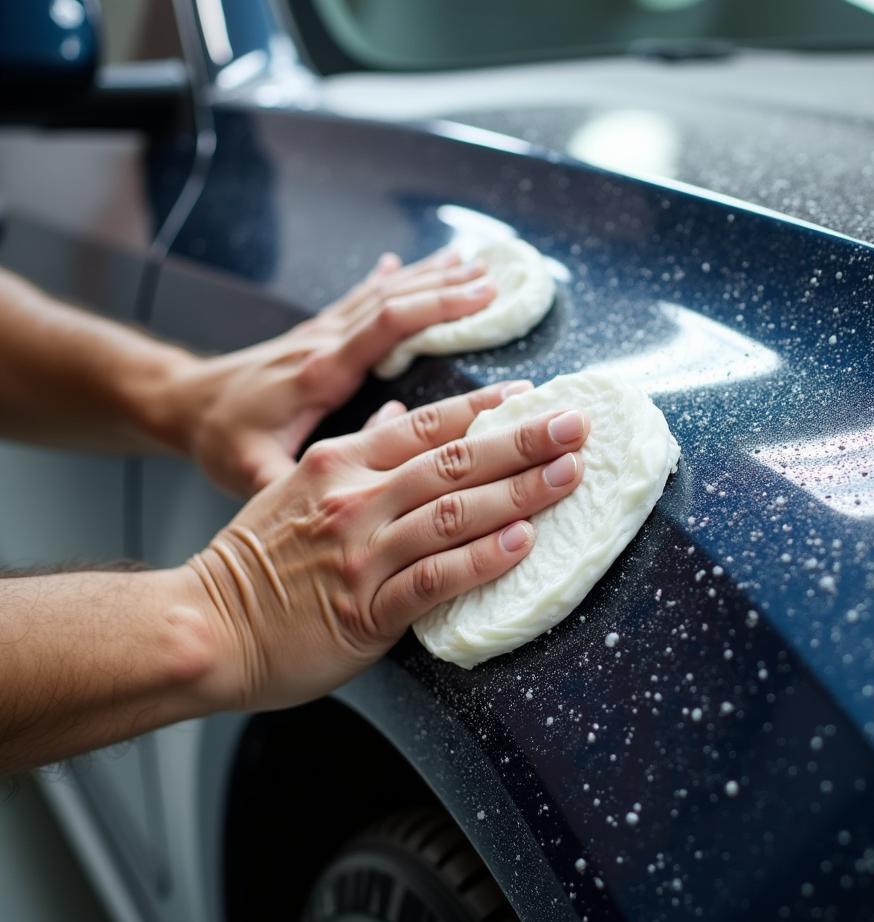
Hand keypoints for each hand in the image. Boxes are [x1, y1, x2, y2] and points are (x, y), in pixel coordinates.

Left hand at [159, 248, 494, 496]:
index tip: (481, 300)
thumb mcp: (249, 472)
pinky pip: (361, 300)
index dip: (435, 310)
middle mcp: (323, 344)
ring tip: (473, 263)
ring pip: (381, 294)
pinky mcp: (316, 337)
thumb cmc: (220, 440)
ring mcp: (319, 335)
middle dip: (447, 289)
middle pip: (393, 301)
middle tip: (496, 281)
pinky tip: (406, 263)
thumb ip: (291, 483)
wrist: (183, 405)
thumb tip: (340, 511)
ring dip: (427, 277)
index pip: (384, 327)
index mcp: (319, 373)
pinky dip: (391, 280)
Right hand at [182, 381, 589, 709]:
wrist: (205, 625)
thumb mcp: (298, 485)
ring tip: (568, 476)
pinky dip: (480, 560)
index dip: (484, 409)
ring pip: (452, 513)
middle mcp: (355, 500)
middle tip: (576, 425)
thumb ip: (356, 449)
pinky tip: (521, 543)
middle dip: (522, 441)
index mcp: (340, 463)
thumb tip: (398, 416)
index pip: (427, 425)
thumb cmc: (257, 560)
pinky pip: (434, 579)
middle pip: (452, 461)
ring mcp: (361, 553)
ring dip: (517, 492)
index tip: (532, 398)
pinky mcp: (365, 609)